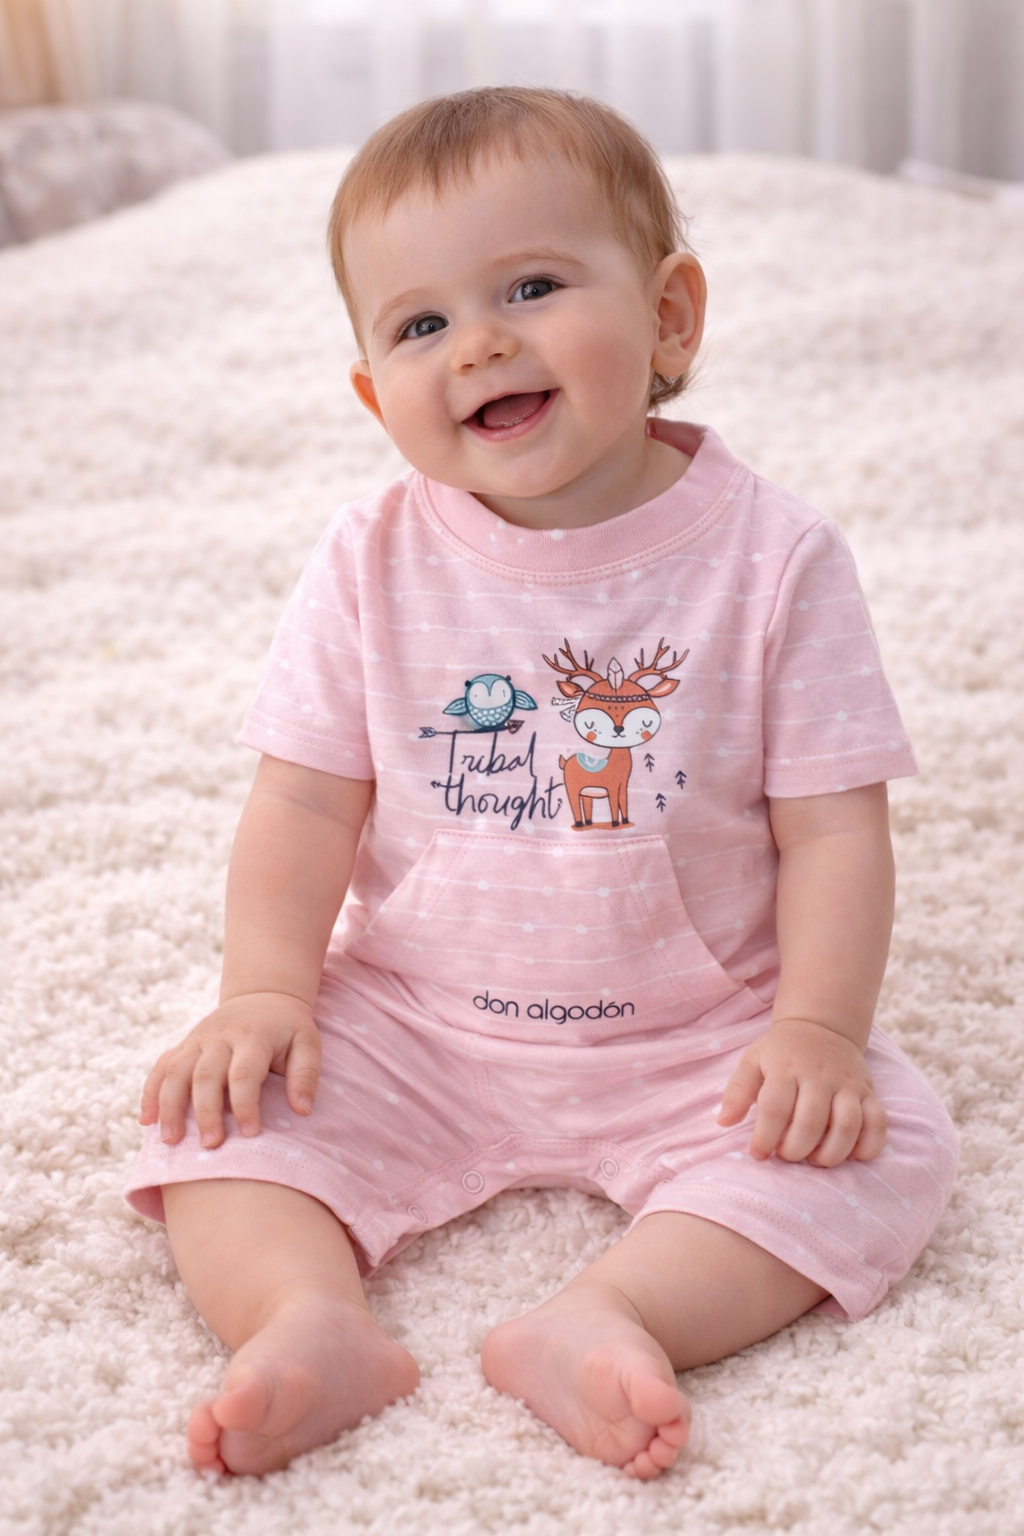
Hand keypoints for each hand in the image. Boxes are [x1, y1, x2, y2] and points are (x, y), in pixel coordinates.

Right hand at [139, 992, 320, 1148]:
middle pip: (205, 1074)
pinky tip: (146, 1120)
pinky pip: (162, 1066)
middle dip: (205, 1111)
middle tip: (210, 1145)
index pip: (244, 1073)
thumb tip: (302, 1110)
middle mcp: (221, 1036)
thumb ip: (306, 1074)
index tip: (250, 1133)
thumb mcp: (307, 1042)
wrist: (263, 995)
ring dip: (169, 1105)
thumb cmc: (287, 1028)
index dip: (245, 1104)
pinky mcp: (184, 1044)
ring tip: (169, 1140)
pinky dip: (151, 1092)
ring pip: (176, 1070)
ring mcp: (198, 1039)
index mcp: (254, 1037)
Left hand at [716, 1018, 886, 1166]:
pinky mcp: (870, 1093)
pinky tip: (849, 1155)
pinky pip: (878, 1124)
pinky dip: (868, 1147)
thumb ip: (737, 1090)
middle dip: (796, 1150)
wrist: (822, 1026)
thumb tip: (723, 1122)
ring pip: (847, 1126)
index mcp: (786, 1067)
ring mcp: (849, 1084)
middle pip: (811, 1122)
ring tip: (814, 1160)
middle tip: (786, 1156)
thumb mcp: (752, 1060)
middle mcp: (820, 1076)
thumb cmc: (782, 1051)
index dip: (765, 1138)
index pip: (775, 1108)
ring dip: (830, 1154)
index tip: (758, 1154)